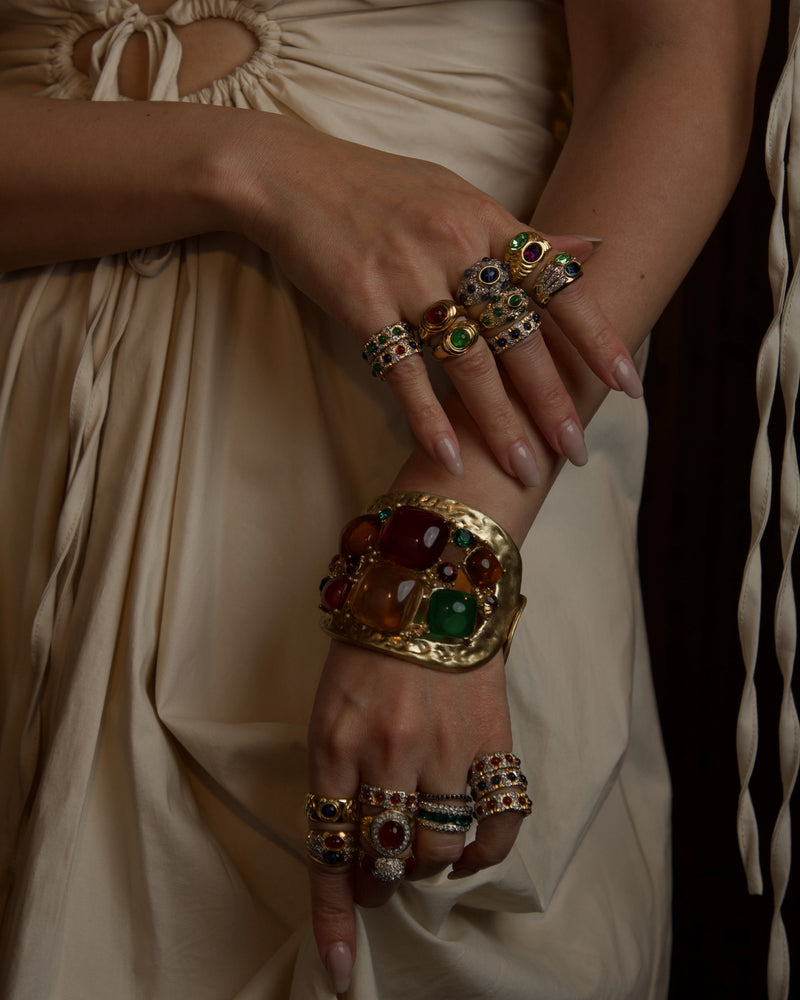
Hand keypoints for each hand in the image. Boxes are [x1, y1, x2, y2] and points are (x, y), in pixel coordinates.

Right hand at [229, 117, 640, 482]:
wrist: (291, 176)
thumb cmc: (379, 190)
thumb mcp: (457, 196)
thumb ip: (521, 234)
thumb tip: (592, 249)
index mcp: (486, 220)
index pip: (556, 285)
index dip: (595, 337)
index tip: (627, 385)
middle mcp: (455, 245)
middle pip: (518, 335)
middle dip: (552, 399)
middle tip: (576, 449)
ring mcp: (407, 275)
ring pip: (466, 362)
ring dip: (498, 423)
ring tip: (524, 469)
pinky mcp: (361, 302)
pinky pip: (402, 371)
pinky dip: (426, 416)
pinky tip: (450, 454)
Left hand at [305, 641, 523, 994]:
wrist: (429, 585)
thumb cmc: (368, 647)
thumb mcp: (329, 705)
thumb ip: (336, 772)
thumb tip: (352, 843)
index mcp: (335, 743)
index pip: (331, 849)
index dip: (334, 915)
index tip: (337, 968)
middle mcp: (389, 752)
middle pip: (388, 858)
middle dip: (380, 881)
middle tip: (380, 872)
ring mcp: (445, 748)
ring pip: (440, 848)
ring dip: (428, 866)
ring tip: (421, 851)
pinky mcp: (492, 738)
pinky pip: (498, 821)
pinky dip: (483, 852)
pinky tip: (467, 853)